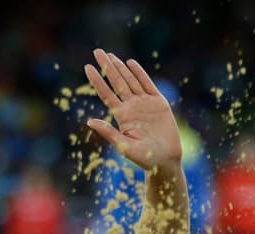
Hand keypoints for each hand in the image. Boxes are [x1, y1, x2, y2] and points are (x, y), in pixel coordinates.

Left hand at [85, 49, 182, 172]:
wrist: (167, 161)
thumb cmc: (145, 158)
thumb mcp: (124, 147)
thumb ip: (109, 133)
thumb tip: (89, 121)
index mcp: (122, 116)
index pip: (106, 94)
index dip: (97, 80)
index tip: (87, 67)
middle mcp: (131, 107)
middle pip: (116, 82)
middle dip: (107, 67)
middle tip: (97, 51)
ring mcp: (145, 104)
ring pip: (130, 81)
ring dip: (120, 67)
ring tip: (110, 55)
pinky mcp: (159, 103)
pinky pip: (148, 84)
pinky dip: (140, 74)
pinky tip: (130, 63)